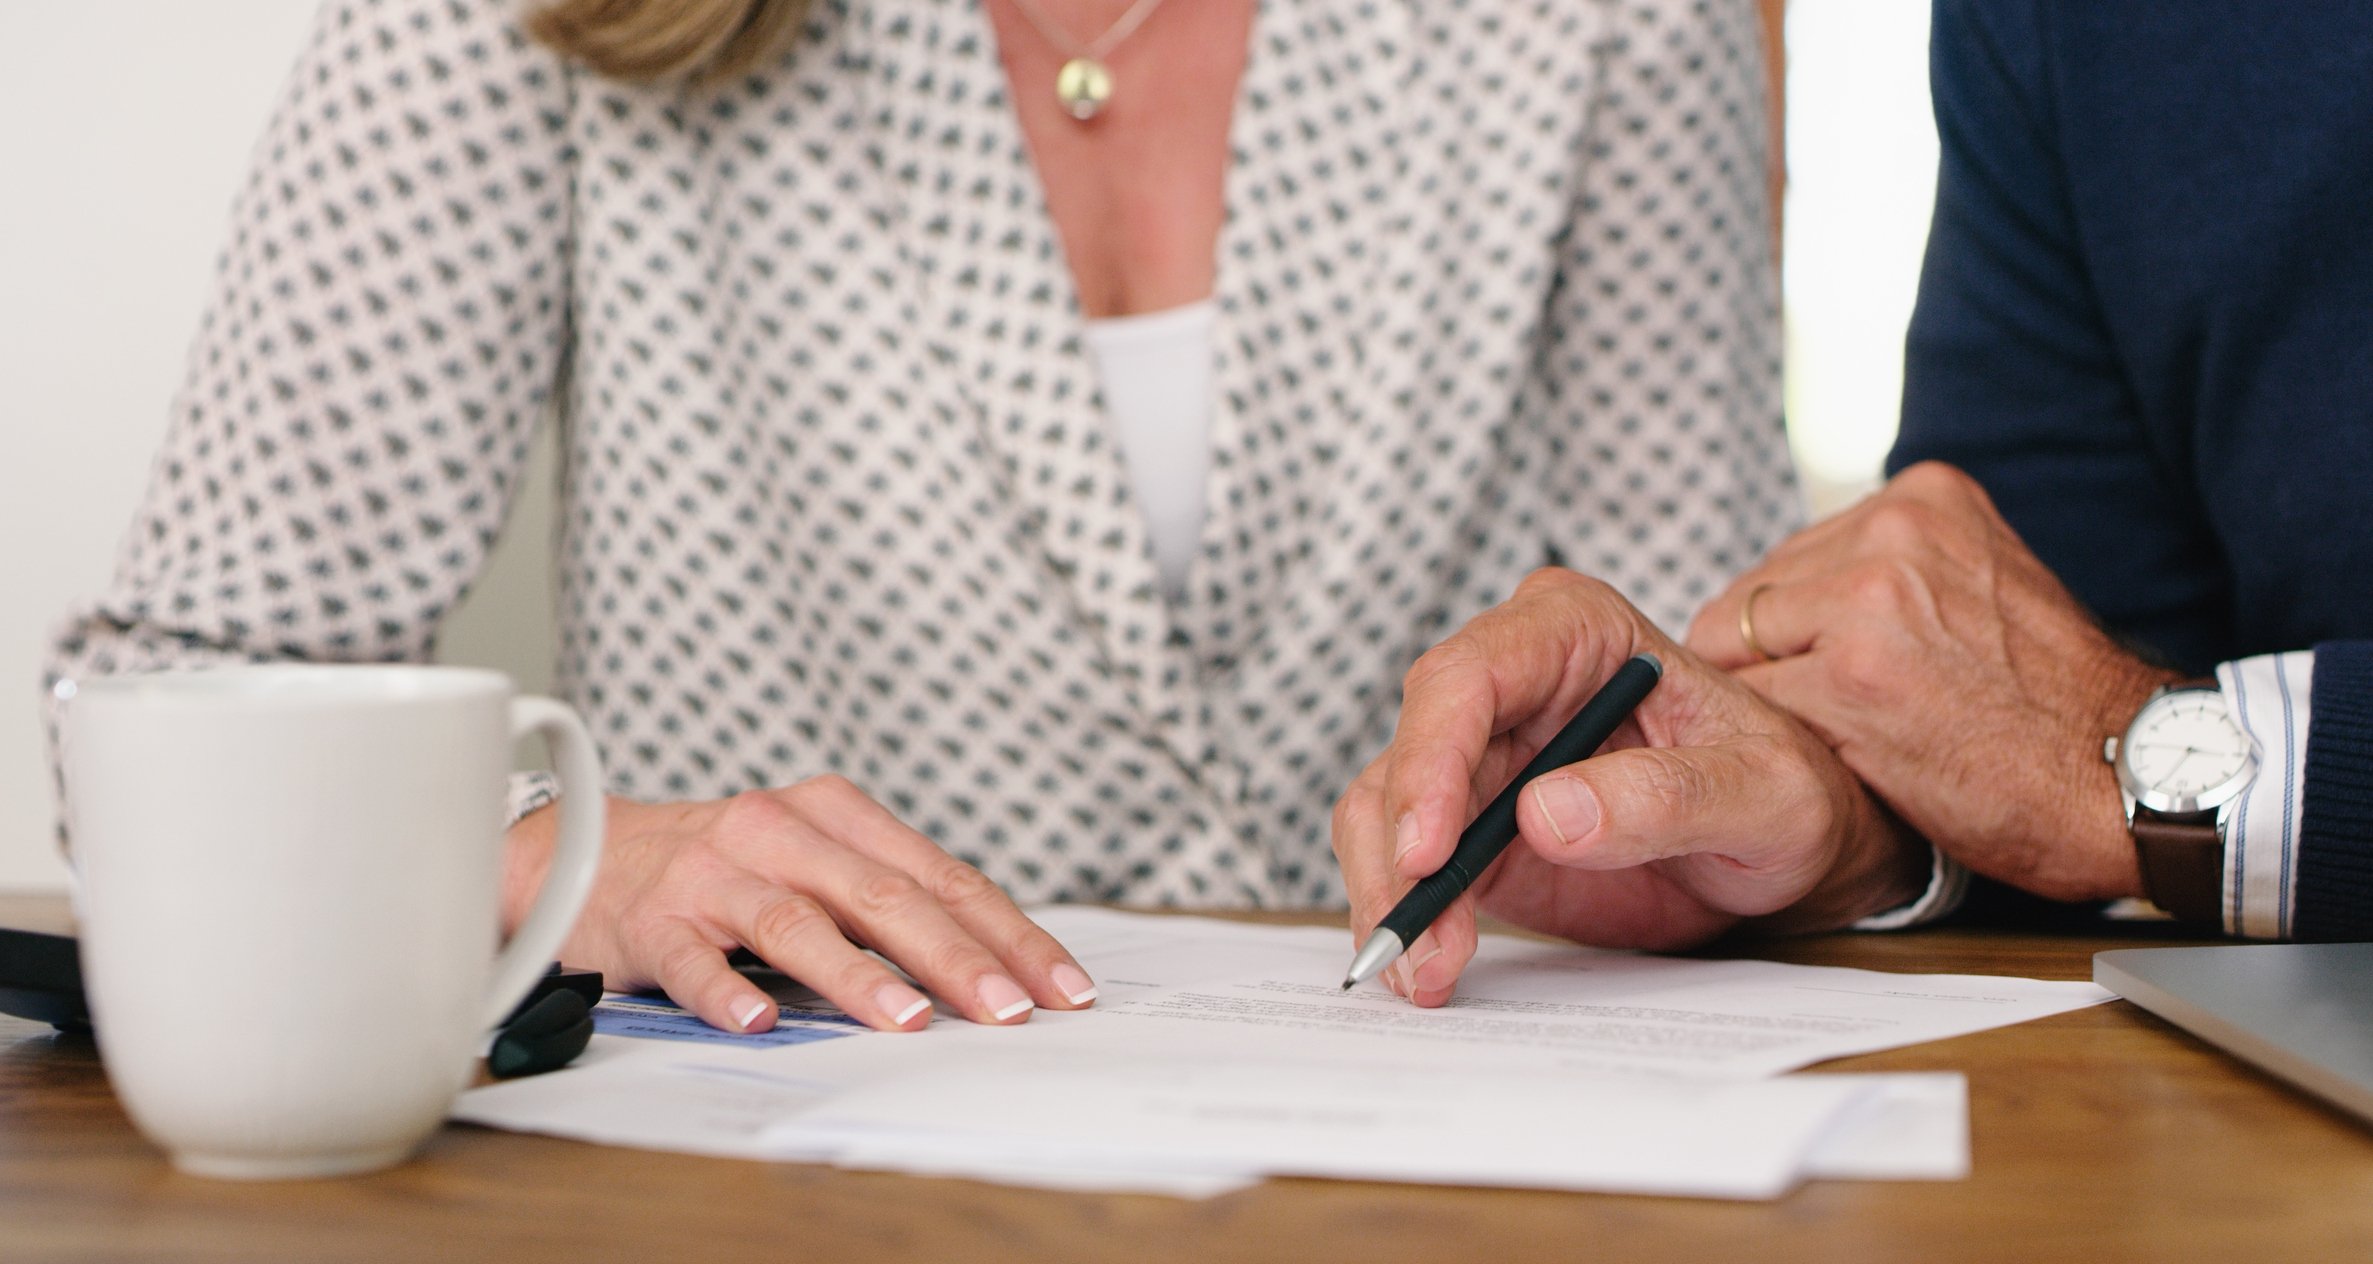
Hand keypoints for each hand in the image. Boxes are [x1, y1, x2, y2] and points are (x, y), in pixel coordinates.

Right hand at [502, 775, 1097, 1032]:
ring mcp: (714, 872)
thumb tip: (993, 971)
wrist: (582, 853)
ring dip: (856, 975)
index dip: (1008, 934)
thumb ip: (889, 902)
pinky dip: (724, 991)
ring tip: (905, 1020)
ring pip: (797, 922)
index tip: (1060, 988)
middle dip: (956, 958)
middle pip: (885, 896)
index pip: (943, 878)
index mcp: (838, 814)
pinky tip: (757, 1021)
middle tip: (1005, 1010)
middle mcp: (781, 832)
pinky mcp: (653, 918)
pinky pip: (692, 959)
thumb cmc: (726, 869)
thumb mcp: (815, 862)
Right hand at [1333, 568, 1929, 1007]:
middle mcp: (1512, 681)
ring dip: (1392, 897)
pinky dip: (1404, 917)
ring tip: (1429, 973)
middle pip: (1409, 750)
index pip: (1468, 677)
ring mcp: (1481, 753)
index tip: (1429, 853)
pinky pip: (1403, 861)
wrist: (1787, 848)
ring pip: (1385, 810)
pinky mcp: (1468, 823)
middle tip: (1417, 945)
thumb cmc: (1789, 792)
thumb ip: (1669, 797)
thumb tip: (1548, 814)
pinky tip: (1429, 968)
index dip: (1431, 761)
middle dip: (1400, 853)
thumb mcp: (1764, 795)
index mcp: (1576, 632)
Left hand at [1686, 462, 2177, 902]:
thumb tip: (1791, 588)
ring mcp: (1865, 603)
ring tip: (1824, 740)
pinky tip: (1827, 765)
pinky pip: (1754, 706)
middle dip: (1760, 662)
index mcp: (1923, 499)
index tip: (1807, 670)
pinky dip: (1774, 744)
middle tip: (1810, 716)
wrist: (2126, 773)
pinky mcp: (1846, 681)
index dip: (1784, 628)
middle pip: (1747, 597)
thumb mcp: (1981, 582)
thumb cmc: (2051, 702)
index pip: (1788, 556)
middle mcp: (1891, 533)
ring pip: (1734, 650)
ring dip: (1762, 703)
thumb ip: (1894, 567)